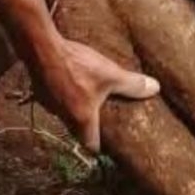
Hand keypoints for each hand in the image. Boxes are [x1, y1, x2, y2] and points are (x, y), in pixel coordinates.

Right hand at [31, 38, 159, 151]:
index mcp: (82, 118)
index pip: (90, 144)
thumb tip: (155, 88)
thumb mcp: (111, 74)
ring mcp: (48, 104)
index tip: (108, 146)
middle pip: (77, 130)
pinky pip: (55, 99)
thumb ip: (133, 84)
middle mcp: (63, 116)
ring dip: (75, 109)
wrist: (41, 48)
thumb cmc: (77, 65)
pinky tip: (72, 81)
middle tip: (102, 119)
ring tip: (88, 98)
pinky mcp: (39, 91)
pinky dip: (64, 95)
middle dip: (89, 127)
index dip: (99, 147)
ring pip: (65, 114)